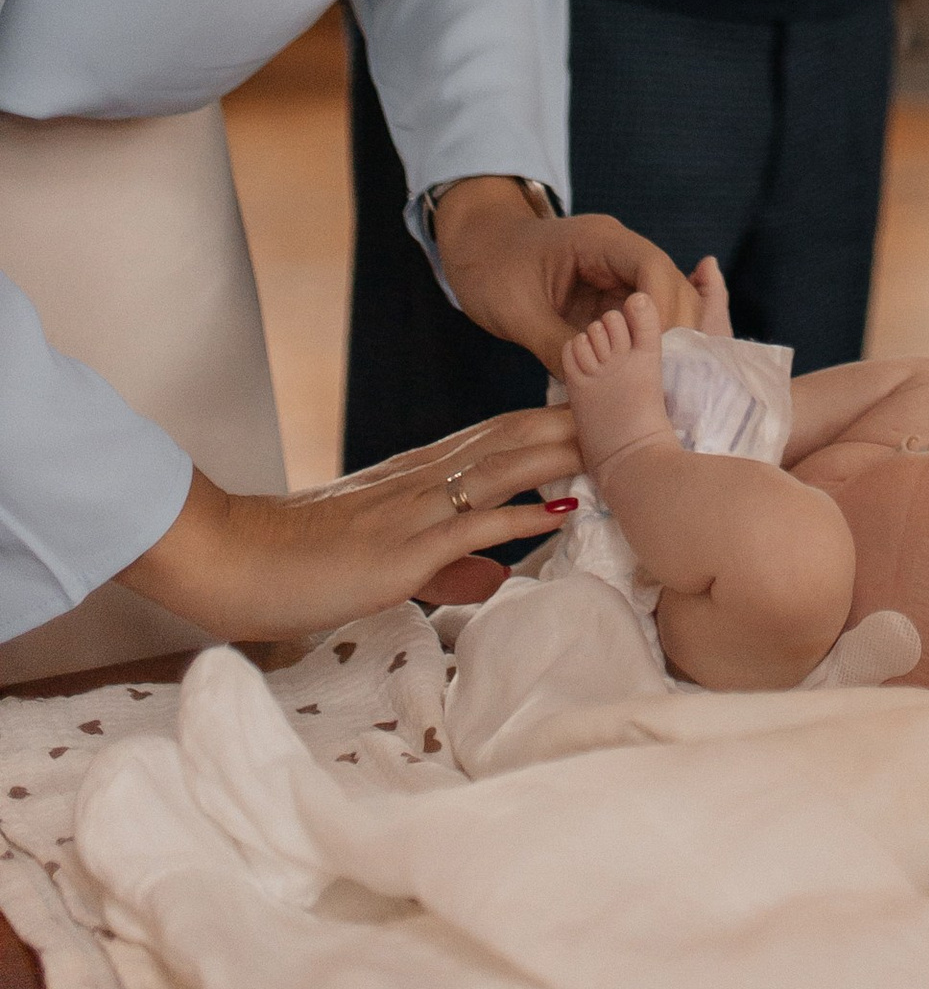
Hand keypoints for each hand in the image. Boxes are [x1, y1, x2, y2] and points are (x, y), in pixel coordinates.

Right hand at [117, 406, 580, 636]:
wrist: (234, 560)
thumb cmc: (302, 564)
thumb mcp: (388, 565)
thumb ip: (446, 569)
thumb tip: (495, 581)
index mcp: (418, 476)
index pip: (498, 435)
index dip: (554, 421)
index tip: (607, 410)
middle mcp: (422, 479)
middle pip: (512, 436)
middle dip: (575, 421)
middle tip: (633, 407)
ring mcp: (413, 510)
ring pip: (502, 467)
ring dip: (562, 452)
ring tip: (616, 440)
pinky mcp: (401, 549)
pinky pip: (471, 526)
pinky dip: (521, 516)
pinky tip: (562, 511)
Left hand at [431, 177, 701, 365]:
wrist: (476, 248)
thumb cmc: (490, 268)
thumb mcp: (517, 312)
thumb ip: (556, 345)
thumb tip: (592, 389)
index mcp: (599, 241)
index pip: (652, 267)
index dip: (661, 308)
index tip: (653, 349)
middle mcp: (619, 253)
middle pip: (670, 285)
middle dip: (672, 328)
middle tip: (662, 375)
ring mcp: (618, 275)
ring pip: (664, 303)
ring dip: (665, 338)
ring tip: (656, 379)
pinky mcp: (610, 297)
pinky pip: (641, 318)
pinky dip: (646, 343)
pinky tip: (642, 372)